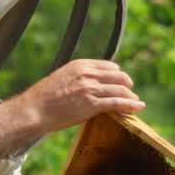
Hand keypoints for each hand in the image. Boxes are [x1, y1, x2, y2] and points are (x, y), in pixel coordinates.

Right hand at [12, 59, 144, 136]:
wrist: (35, 109)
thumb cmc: (45, 98)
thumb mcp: (62, 78)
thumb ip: (78, 78)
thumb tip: (88, 84)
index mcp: (80, 65)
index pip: (108, 66)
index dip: (118, 75)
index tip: (122, 82)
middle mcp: (88, 74)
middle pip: (118, 76)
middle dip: (127, 85)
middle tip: (131, 93)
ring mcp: (91, 89)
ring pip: (120, 90)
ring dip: (131, 97)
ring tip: (137, 103)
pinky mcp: (92, 105)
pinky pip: (117, 103)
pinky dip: (131, 105)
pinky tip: (139, 107)